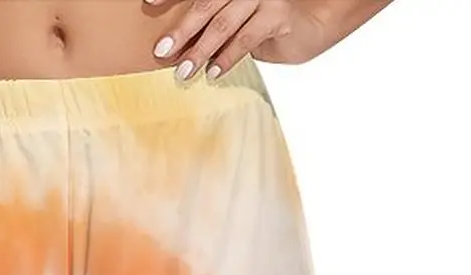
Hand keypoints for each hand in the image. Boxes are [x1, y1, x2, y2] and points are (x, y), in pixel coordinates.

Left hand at [148, 0, 335, 77]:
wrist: (322, 17)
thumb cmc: (276, 19)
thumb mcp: (242, 19)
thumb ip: (218, 24)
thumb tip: (183, 47)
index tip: (148, 2)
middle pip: (205, 4)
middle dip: (181, 30)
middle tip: (161, 51)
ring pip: (223, 22)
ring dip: (201, 50)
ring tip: (184, 72)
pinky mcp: (278, 13)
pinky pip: (246, 37)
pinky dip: (227, 57)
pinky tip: (214, 72)